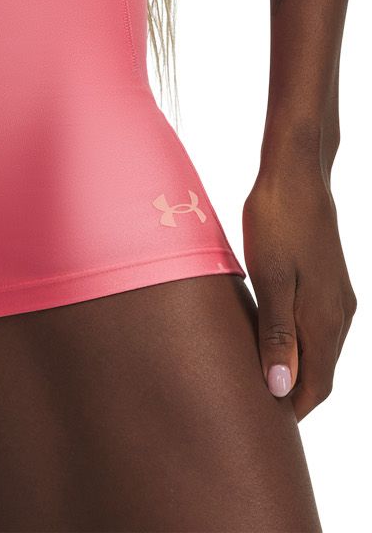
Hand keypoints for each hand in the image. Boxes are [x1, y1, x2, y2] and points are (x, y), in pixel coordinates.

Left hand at [242, 155, 357, 420]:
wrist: (297, 170)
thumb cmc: (277, 220)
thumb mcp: (270, 279)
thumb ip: (277, 335)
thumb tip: (282, 390)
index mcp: (326, 321)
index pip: (316, 387)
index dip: (292, 410)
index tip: (263, 425)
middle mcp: (339, 314)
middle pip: (321, 373)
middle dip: (294, 394)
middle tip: (255, 407)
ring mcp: (338, 296)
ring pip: (319, 349)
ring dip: (296, 367)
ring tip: (259, 376)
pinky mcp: (329, 279)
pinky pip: (318, 326)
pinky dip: (298, 342)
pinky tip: (273, 336)